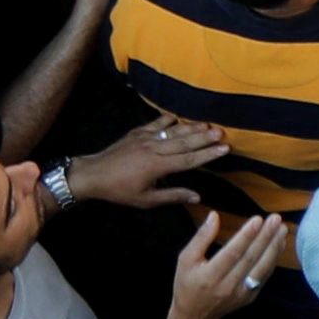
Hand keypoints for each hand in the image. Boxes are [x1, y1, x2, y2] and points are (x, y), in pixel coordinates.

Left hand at [72, 110, 226, 206]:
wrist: (93, 174)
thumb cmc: (120, 191)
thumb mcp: (146, 200)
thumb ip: (172, 195)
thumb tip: (197, 196)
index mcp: (157, 166)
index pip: (188, 160)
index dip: (208, 154)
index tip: (224, 148)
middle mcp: (154, 148)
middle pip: (185, 141)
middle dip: (205, 136)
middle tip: (222, 132)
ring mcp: (146, 137)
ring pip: (174, 130)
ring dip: (192, 127)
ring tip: (208, 124)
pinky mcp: (138, 131)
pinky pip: (158, 122)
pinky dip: (171, 120)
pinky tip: (180, 117)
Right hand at [166, 209, 289, 318]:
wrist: (195, 317)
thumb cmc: (187, 283)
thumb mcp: (186, 259)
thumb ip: (201, 237)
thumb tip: (214, 216)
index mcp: (209, 276)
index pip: (232, 253)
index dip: (246, 236)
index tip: (258, 219)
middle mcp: (227, 286)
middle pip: (250, 259)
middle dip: (265, 237)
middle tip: (276, 219)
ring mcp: (240, 294)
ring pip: (261, 268)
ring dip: (274, 248)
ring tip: (282, 229)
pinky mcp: (249, 297)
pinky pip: (264, 277)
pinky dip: (273, 260)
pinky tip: (278, 245)